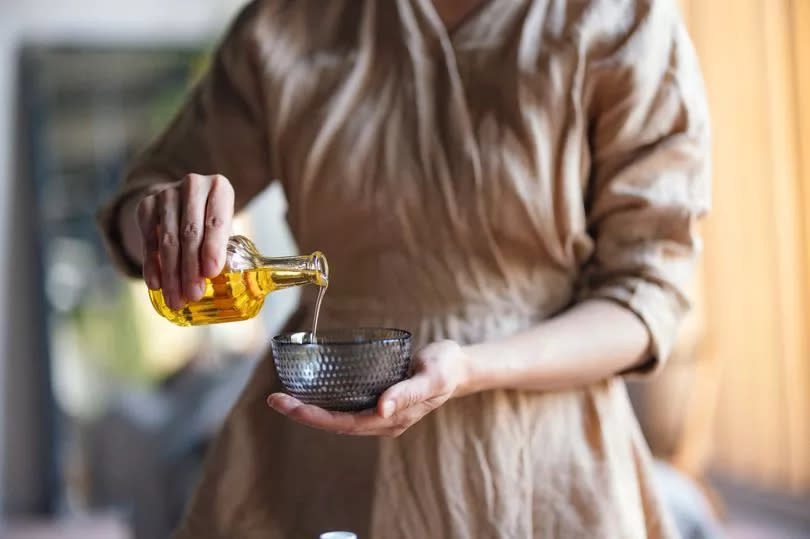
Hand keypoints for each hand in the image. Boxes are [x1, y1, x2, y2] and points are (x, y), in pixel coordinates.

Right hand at [135, 174, 233, 309]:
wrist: (182, 202)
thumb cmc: (211, 221)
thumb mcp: (225, 228)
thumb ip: (227, 249)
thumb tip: (231, 285)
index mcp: (219, 188)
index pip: (216, 221)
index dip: (213, 248)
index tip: (211, 273)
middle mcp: (192, 185)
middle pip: (190, 233)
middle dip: (191, 268)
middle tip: (193, 295)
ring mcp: (166, 193)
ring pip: (168, 240)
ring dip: (172, 274)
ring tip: (176, 299)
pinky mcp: (146, 204)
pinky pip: (148, 241)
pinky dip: (152, 266)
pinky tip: (156, 285)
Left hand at [267, 340, 469, 436]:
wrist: (459, 366)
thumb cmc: (446, 367)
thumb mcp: (432, 376)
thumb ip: (408, 392)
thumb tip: (381, 407)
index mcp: (393, 418)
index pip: (346, 424)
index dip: (315, 417)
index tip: (289, 405)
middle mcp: (383, 419)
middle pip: (336, 424)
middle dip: (304, 414)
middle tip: (274, 399)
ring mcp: (381, 411)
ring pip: (339, 417)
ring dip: (310, 409)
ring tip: (283, 398)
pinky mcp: (379, 399)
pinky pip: (347, 406)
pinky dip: (325, 400)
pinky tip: (310, 391)